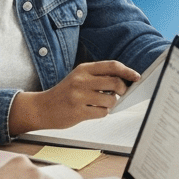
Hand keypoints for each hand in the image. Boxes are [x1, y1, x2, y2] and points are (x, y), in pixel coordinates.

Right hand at [9, 60, 139, 133]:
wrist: (42, 108)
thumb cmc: (64, 93)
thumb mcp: (79, 77)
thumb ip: (98, 76)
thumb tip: (125, 80)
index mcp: (83, 69)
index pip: (112, 66)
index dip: (128, 71)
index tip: (136, 76)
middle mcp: (81, 80)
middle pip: (115, 83)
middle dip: (123, 90)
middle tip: (120, 94)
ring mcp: (79, 96)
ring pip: (111, 100)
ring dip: (111, 104)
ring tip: (101, 103)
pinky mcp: (78, 112)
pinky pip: (102, 113)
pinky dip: (102, 113)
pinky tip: (93, 111)